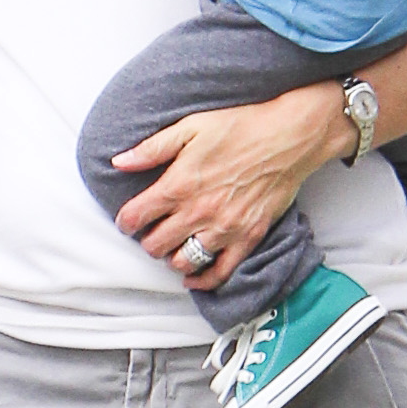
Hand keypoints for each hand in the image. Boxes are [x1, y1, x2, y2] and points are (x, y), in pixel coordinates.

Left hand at [111, 82, 344, 274]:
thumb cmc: (241, 127)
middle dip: (148, 240)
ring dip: (172, 257)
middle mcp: (198, 212)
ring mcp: (223, 229)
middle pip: (155, 245)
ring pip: (182, 262)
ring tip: (175, 246)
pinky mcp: (247, 238)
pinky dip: (202, 280)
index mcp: (178, 185)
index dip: (126, 222)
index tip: (129, 221)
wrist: (288, 137)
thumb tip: (118, 162)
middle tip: (153, 232)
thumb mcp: (190, 127)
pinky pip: (219, 272)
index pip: (136, 217)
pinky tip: (192, 276)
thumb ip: (152, 149)